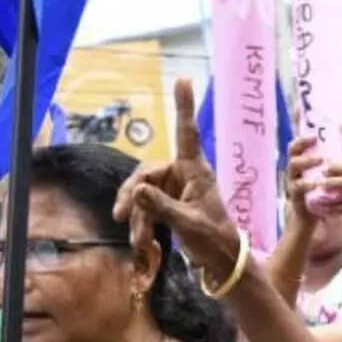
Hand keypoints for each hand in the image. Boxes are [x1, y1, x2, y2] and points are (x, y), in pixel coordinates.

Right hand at [112, 78, 241, 279]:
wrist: (221, 262)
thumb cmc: (213, 240)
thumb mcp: (188, 225)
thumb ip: (162, 207)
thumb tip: (138, 190)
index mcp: (195, 172)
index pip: (187, 134)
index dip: (183, 107)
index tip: (183, 79)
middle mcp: (183, 175)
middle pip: (145, 173)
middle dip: (132, 196)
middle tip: (120, 215)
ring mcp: (173, 190)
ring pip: (141, 195)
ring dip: (137, 220)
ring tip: (140, 244)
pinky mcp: (167, 204)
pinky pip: (144, 208)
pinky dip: (141, 226)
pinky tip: (142, 245)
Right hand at [283, 136, 321, 226]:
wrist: (308, 220)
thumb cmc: (318, 195)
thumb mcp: (320, 178)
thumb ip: (327, 165)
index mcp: (300, 165)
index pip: (296, 145)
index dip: (303, 137)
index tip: (315, 134)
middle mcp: (293, 171)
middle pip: (292, 151)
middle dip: (303, 145)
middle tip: (317, 140)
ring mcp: (292, 183)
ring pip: (293, 166)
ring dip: (306, 160)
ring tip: (320, 160)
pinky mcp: (295, 197)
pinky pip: (298, 187)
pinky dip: (308, 183)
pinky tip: (318, 183)